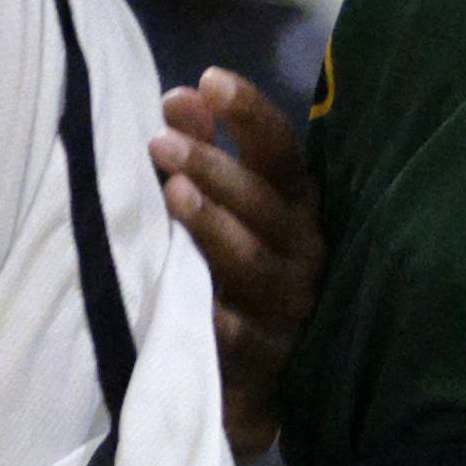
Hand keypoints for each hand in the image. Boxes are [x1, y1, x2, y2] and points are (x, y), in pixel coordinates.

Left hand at [152, 75, 322, 454]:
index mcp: (297, 206)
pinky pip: (239, 339)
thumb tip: (180, 97)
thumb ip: (202, 150)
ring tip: (172, 194)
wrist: (263, 386)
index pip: (280, 150)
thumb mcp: (225, 210)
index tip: (208, 80)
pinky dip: (217, 321)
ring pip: (251, 263)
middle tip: (161, 142)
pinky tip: (190, 300)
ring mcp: (289, 308)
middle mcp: (303, 251)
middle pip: (263, 203)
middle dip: (213, 168)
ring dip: (212, 227)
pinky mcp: (268, 362)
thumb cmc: (239, 274)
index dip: (248, 113)